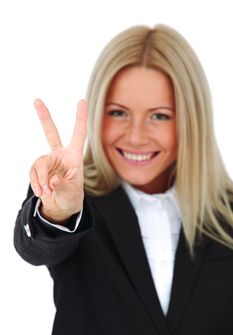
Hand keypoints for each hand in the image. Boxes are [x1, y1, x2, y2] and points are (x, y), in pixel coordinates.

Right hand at [30, 98, 87, 222]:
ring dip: (41, 180)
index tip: (82, 101)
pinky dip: (35, 183)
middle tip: (37, 100)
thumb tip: (52, 180)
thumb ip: (62, 186)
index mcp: (74, 156)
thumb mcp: (70, 193)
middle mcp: (60, 154)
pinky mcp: (38, 168)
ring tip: (47, 192)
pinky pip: (33, 172)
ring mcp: (48, 160)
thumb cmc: (71, 197)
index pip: (78, 134)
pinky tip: (42, 192)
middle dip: (44, 117)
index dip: (80, 118)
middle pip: (51, 133)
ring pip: (39, 163)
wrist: (60, 207)